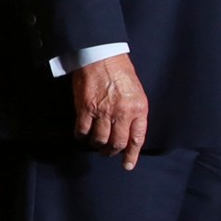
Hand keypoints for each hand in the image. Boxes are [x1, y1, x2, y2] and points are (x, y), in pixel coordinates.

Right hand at [73, 53, 147, 169]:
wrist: (100, 55)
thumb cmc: (119, 70)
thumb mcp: (136, 91)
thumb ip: (134, 111)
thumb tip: (128, 130)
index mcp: (138, 108)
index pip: (137, 138)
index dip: (132, 154)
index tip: (128, 164)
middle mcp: (122, 113)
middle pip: (117, 143)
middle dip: (112, 151)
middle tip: (108, 152)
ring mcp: (103, 112)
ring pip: (100, 140)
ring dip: (97, 145)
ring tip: (96, 144)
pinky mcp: (85, 108)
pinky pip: (82, 131)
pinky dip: (82, 136)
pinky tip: (82, 135)